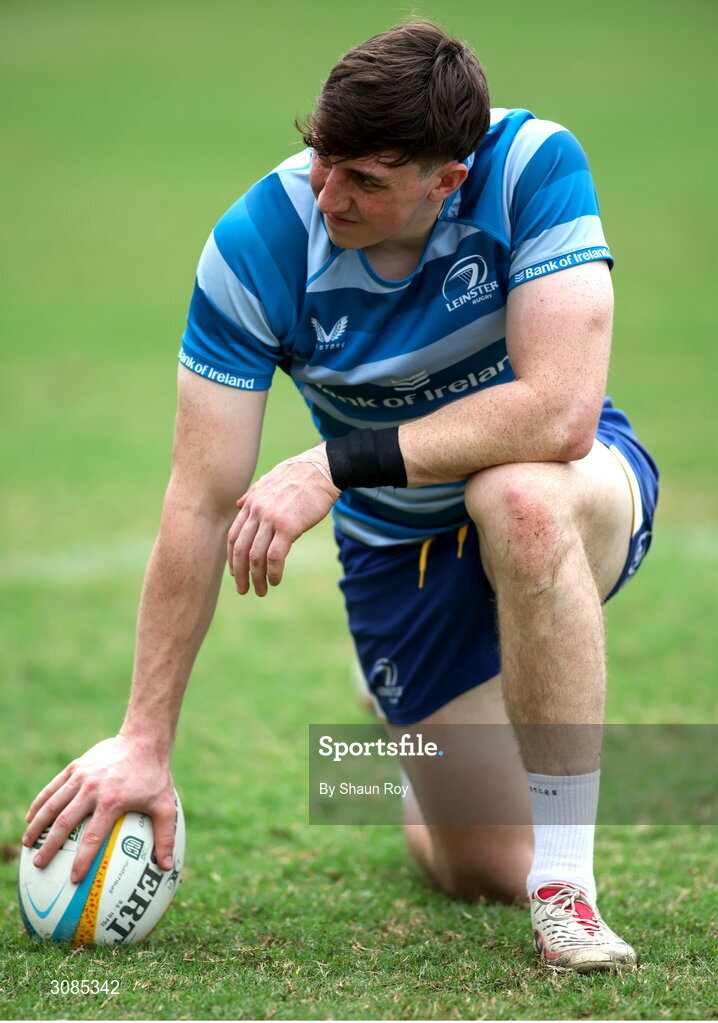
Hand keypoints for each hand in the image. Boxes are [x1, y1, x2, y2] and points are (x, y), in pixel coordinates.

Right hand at [22, 735, 176, 882]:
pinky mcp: (76, 766)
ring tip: (28, 843)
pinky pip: (53, 787)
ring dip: (37, 824)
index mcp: (112, 802)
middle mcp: (93, 789)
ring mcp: (81, 776)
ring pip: (53, 804)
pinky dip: (40, 802)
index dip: (82, 860)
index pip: (93, 837)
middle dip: (50, 846)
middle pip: (65, 822)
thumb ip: (165, 836)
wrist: (143, 739)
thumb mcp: (165, 805)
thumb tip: (166, 867)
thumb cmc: (154, 775)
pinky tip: (30, 816)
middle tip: (40, 864)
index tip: (73, 879)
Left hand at [227, 443, 340, 595]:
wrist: (321, 469)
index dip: (232, 558)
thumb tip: (238, 504)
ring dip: (257, 578)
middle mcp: (256, 511)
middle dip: (239, 574)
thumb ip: (252, 495)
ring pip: (255, 556)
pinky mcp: (288, 526)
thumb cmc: (299, 476)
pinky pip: (275, 556)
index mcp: (250, 503)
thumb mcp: (269, 481)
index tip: (235, 573)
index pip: (233, 536)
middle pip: (240, 549)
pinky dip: (273, 572)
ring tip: (261, 590)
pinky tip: (275, 580)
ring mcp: (271, 519)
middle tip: (243, 589)